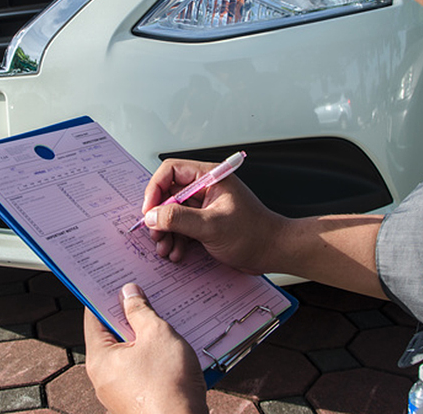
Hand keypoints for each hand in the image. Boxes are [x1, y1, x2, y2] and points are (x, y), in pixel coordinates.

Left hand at [84, 283, 207, 413]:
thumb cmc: (168, 385)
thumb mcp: (156, 335)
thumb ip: (140, 311)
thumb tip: (128, 293)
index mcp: (100, 359)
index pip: (93, 318)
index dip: (104, 296)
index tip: (114, 281)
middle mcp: (104, 378)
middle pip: (112, 336)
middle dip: (130, 315)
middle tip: (145, 296)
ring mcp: (120, 392)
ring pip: (129, 354)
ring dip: (145, 338)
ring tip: (164, 322)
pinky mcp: (138, 401)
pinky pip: (141, 371)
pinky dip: (153, 357)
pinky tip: (172, 350)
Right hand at [141, 158, 288, 271]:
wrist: (273, 252)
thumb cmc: (254, 233)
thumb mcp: (212, 226)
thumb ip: (179, 219)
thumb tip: (153, 215)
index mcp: (210, 177)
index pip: (171, 171)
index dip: (155, 189)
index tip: (149, 210)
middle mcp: (205, 188)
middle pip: (169, 194)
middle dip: (159, 217)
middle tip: (155, 234)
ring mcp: (205, 206)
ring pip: (173, 213)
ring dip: (166, 232)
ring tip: (166, 248)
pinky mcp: (205, 222)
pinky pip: (182, 227)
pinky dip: (176, 240)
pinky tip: (178, 252)